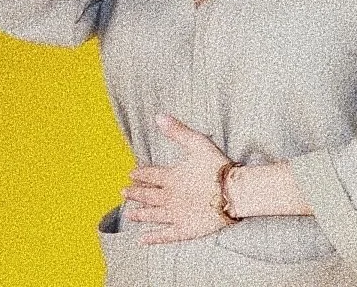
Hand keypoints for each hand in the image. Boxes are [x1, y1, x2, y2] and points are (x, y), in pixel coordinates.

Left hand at [123, 113, 231, 245]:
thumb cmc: (217, 166)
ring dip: (140, 214)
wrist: (233, 192)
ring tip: (129, 215)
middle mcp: (169, 197)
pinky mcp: (185, 229)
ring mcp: (176, 214)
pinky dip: (153, 237)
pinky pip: (165, 235)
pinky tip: (143, 239)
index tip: (131, 174)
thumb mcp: (197, 143)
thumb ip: (177, 131)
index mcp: (171, 177)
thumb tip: (159, 117)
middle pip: (148, 196)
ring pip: (153, 215)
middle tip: (124, 193)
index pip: (150, 175)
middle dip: (135, 194)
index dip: (140, 174)